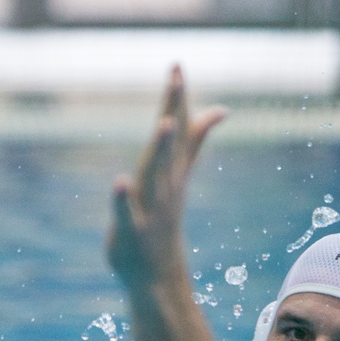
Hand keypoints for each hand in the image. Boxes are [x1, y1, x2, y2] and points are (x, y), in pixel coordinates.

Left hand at [107, 65, 225, 290]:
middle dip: (172, 109)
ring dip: (161, 149)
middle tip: (176, 76)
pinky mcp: (131, 231)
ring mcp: (151, 208)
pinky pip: (128, 212)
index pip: (178, 129)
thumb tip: (220, 111)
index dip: (176, 98)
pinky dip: (124, 198)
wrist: (157, 274)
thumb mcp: (177, 177)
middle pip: (171, 142)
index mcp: (172, 172)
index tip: (177, 65)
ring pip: (156, 174)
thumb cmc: (163, 220)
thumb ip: (194, 142)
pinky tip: (119, 180)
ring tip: (163, 122)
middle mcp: (165, 184)